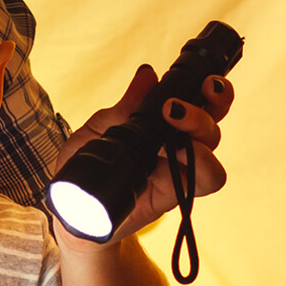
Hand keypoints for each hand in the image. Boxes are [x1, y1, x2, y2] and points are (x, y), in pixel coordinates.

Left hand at [52, 64, 232, 246]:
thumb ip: (125, 105)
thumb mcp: (98, 129)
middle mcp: (177, 144)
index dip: (212, 89)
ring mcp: (179, 168)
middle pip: (213, 119)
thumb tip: (147, 75)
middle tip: (177, 104)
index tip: (204, 80)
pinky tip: (176, 153)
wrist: (73, 211)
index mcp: (163, 123)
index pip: (201, 101)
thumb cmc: (84, 167)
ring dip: (201, 130)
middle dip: (209, 103)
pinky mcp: (177, 192)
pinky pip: (207, 179)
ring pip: (212, 145)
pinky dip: (201, 162)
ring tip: (174, 122)